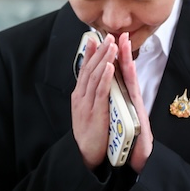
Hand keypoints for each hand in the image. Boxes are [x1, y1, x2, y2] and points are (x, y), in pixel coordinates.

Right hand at [71, 33, 116, 169]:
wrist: (86, 154)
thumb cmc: (90, 134)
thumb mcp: (87, 112)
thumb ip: (91, 96)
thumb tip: (95, 83)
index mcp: (79, 96)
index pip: (84, 70)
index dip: (89, 54)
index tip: (94, 38)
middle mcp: (80, 97)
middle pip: (89, 70)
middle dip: (98, 52)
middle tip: (107, 36)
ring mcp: (85, 104)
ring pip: (94, 77)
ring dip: (103, 60)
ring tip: (111, 45)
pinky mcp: (94, 112)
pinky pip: (100, 92)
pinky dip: (104, 78)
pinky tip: (108, 67)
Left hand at [116, 32, 152, 172]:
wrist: (131, 158)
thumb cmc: (119, 138)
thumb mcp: (108, 116)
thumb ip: (107, 102)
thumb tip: (100, 91)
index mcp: (117, 98)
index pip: (111, 74)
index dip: (108, 58)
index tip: (104, 42)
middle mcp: (126, 98)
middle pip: (122, 71)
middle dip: (120, 52)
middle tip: (119, 33)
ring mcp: (133, 104)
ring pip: (129, 77)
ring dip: (125, 58)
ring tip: (123, 41)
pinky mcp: (137, 112)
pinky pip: (131, 92)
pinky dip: (127, 77)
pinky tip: (124, 66)